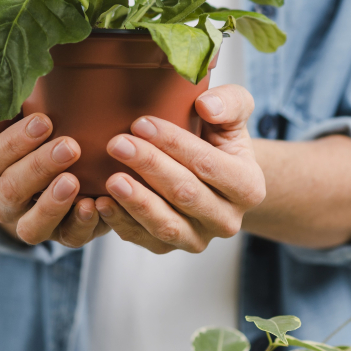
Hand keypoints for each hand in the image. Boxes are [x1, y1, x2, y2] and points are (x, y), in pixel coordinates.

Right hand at [0, 112, 110, 247]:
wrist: (74, 171)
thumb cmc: (44, 138)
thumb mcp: (25, 122)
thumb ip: (6, 116)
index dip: (13, 143)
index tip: (43, 120)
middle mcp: (6, 204)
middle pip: (11, 191)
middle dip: (39, 168)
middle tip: (69, 147)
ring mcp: (34, 224)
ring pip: (31, 227)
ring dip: (51, 205)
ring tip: (73, 181)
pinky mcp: (66, 237)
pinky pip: (70, 238)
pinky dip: (82, 223)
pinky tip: (94, 203)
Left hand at [96, 85, 265, 253]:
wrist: (212, 176)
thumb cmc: (218, 139)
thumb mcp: (234, 114)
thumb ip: (230, 102)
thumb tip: (206, 106)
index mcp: (248, 186)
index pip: (207, 164)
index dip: (173, 143)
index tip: (141, 123)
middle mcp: (228, 220)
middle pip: (185, 194)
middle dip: (149, 166)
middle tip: (117, 143)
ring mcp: (200, 238)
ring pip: (166, 225)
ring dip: (136, 202)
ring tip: (110, 179)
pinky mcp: (172, 248)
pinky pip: (145, 240)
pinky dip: (122, 223)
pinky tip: (102, 203)